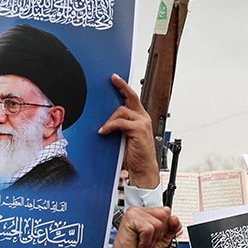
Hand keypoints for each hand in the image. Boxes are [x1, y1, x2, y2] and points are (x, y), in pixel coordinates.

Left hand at [97, 75, 158, 190]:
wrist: (143, 169)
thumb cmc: (134, 155)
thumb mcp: (123, 137)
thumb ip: (118, 127)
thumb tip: (105, 121)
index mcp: (140, 118)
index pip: (132, 98)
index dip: (124, 87)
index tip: (115, 78)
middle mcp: (142, 118)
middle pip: (131, 97)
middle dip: (121, 86)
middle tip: (113, 79)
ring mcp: (142, 123)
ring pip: (121, 111)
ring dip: (109, 120)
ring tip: (104, 129)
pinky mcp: (139, 129)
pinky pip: (120, 122)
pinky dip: (110, 126)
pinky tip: (104, 132)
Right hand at [102, 206, 178, 247]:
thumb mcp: (161, 240)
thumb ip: (171, 229)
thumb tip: (176, 220)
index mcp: (146, 213)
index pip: (166, 211)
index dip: (165, 227)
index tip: (153, 237)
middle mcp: (139, 210)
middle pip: (164, 215)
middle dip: (159, 233)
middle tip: (147, 241)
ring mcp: (134, 213)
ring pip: (157, 224)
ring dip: (151, 239)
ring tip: (142, 243)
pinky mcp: (130, 218)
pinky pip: (148, 229)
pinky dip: (145, 241)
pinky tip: (138, 244)